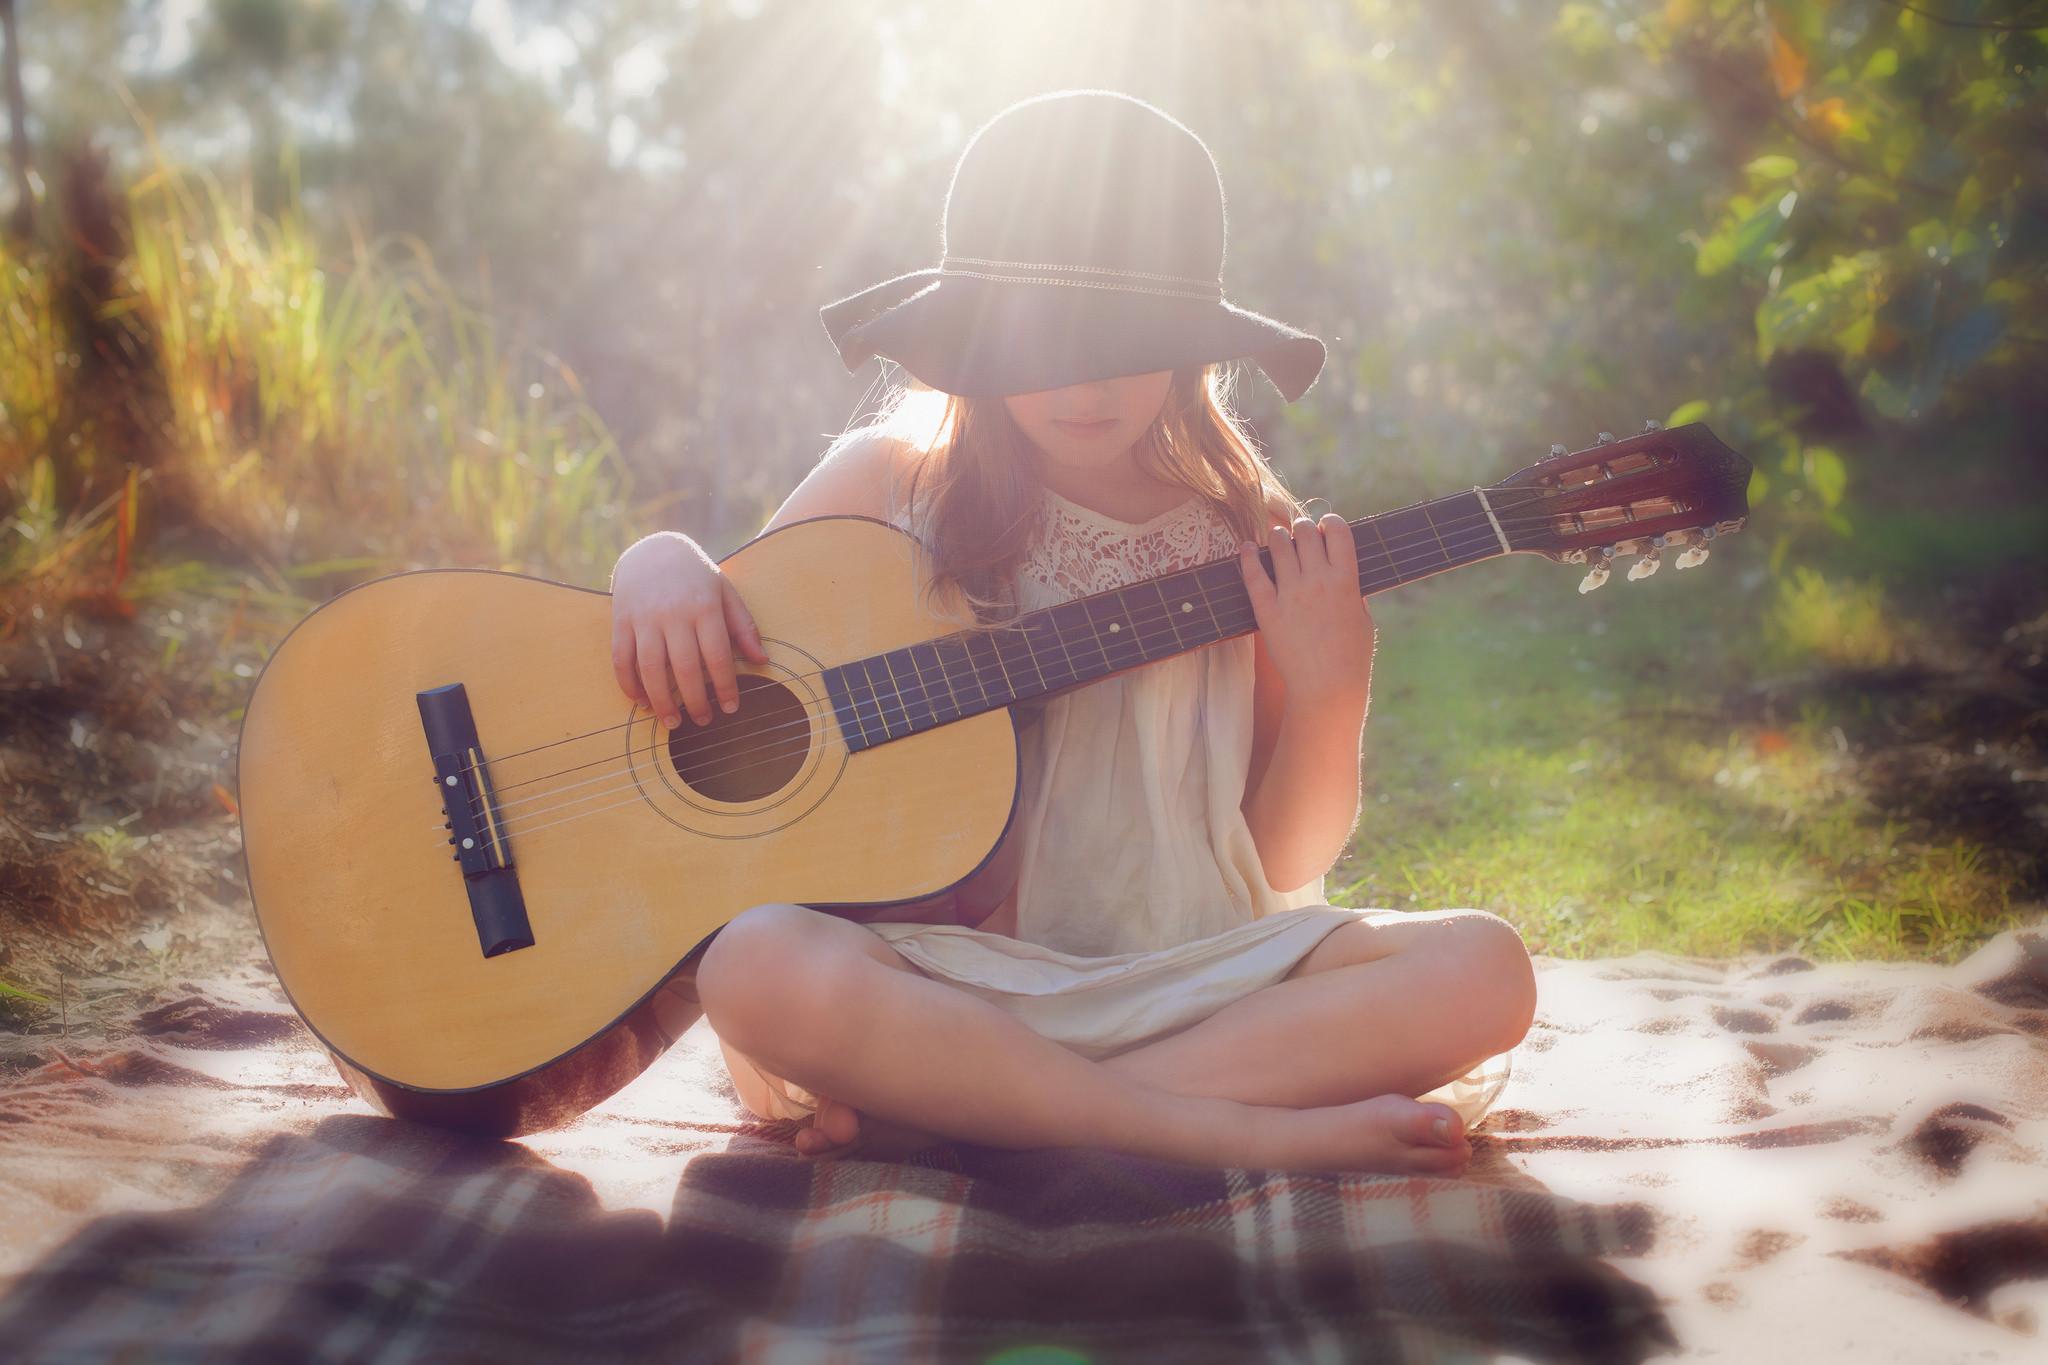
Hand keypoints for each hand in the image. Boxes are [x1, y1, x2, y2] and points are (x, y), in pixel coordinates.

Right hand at [610, 532, 770, 728]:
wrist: (653, 550)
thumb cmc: (696, 577)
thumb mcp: (725, 592)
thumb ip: (744, 626)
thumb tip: (762, 660)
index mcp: (704, 607)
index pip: (717, 655)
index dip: (724, 686)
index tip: (731, 707)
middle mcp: (673, 614)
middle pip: (684, 668)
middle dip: (695, 701)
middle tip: (703, 721)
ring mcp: (644, 618)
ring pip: (650, 668)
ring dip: (661, 701)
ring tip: (671, 722)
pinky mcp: (621, 621)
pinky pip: (622, 659)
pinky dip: (629, 684)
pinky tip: (642, 701)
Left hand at [1238, 514, 1373, 711]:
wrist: (1326, 688)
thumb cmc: (1351, 657)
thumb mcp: (1363, 619)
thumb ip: (1353, 590)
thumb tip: (1343, 569)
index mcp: (1346, 581)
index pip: (1338, 531)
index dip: (1331, 523)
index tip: (1325, 528)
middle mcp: (1318, 582)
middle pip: (1305, 532)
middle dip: (1302, 527)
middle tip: (1299, 534)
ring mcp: (1291, 595)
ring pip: (1278, 545)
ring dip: (1277, 537)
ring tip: (1276, 540)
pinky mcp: (1268, 611)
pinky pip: (1253, 575)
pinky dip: (1247, 556)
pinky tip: (1246, 548)